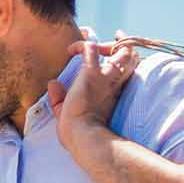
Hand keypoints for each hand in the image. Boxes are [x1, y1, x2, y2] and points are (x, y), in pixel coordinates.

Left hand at [47, 31, 138, 153]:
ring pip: (120, 49)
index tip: (110, 55)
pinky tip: (69, 51)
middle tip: (106, 48)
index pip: (127, 69)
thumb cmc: (77, 134)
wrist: (82, 138)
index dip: (122, 59)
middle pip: (130, 56)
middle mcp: (115, 82)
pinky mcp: (92, 74)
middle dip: (121, 47)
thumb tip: (52, 83)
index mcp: (114, 92)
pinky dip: (81, 45)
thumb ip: (60, 98)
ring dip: (107, 44)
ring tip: (93, 48)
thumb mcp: (68, 113)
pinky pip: (90, 48)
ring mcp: (106, 77)